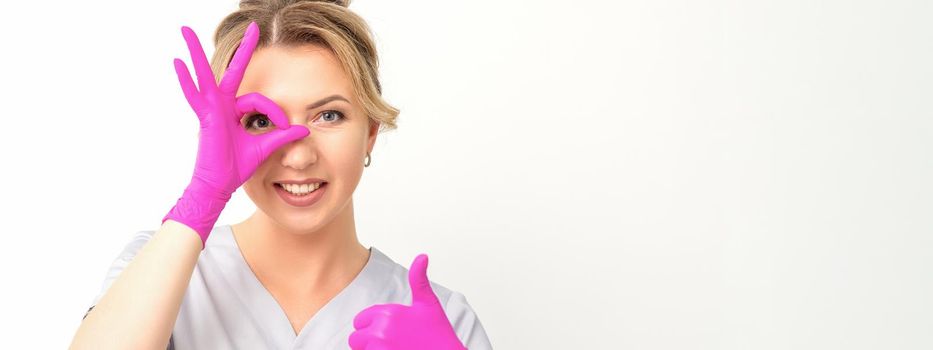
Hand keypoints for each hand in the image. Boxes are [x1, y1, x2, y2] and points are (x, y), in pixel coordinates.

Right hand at [162, 22, 308, 247]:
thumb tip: (304, 130)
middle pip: (234, 71)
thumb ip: (283, 136)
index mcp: (237, 110)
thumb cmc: (238, 167)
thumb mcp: (266, 147)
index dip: (276, 113)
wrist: (221, 184)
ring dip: (196, 52)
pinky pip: (194, 96)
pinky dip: (186, 81)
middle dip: (244, 49)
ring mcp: (212, 109)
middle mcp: (224, 105)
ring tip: (185, 29)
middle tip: (254, 26)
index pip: (261, 100)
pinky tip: (178, 63)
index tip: (285, 127)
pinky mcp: (205, 117)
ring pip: (206, 75)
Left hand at [349, 254, 466, 349]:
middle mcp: (381, 330)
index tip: (389, 331)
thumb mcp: (428, 303)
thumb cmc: (438, 333)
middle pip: (355, 339)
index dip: (371, 326)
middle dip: (366, 341)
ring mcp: (380, 348)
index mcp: (389, 313)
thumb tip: (422, 256)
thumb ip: (418, 279)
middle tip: (388, 344)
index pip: (360, 320)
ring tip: (391, 349)